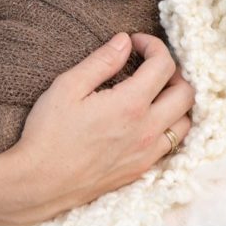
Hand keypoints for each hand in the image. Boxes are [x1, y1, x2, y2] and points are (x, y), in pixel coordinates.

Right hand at [8, 31, 193, 220]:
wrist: (39, 183)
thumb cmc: (49, 133)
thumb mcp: (68, 86)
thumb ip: (101, 61)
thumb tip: (124, 41)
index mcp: (129, 105)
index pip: (164, 66)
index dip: (154, 45)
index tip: (135, 42)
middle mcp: (146, 131)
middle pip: (186, 93)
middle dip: (173, 70)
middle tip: (148, 63)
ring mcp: (146, 154)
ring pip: (185, 123)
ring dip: (176, 100)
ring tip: (152, 89)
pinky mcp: (140, 170)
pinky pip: (170, 145)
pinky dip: (168, 126)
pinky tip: (146, 118)